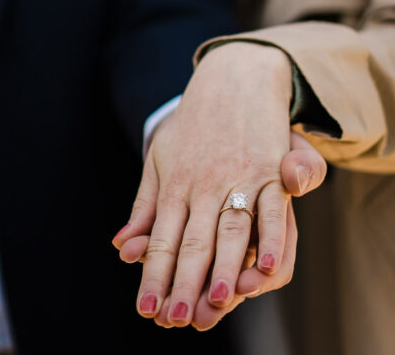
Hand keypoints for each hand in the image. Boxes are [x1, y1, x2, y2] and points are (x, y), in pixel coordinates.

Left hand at [112, 44, 325, 328]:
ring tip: (218, 301)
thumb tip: (121, 245)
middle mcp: (204, 183)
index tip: (147, 308)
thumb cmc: (194, 125)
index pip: (163, 237)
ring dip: (225, 267)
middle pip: (194, 239)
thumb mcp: (161, 157)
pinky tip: (268, 266)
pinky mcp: (269, 169)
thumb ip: (145, 205)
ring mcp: (238, 176)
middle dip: (185, 281)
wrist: (234, 76)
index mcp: (175, 183)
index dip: (155, 273)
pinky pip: (272, 209)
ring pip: (231, 229)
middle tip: (177, 317)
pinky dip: (271, 238)